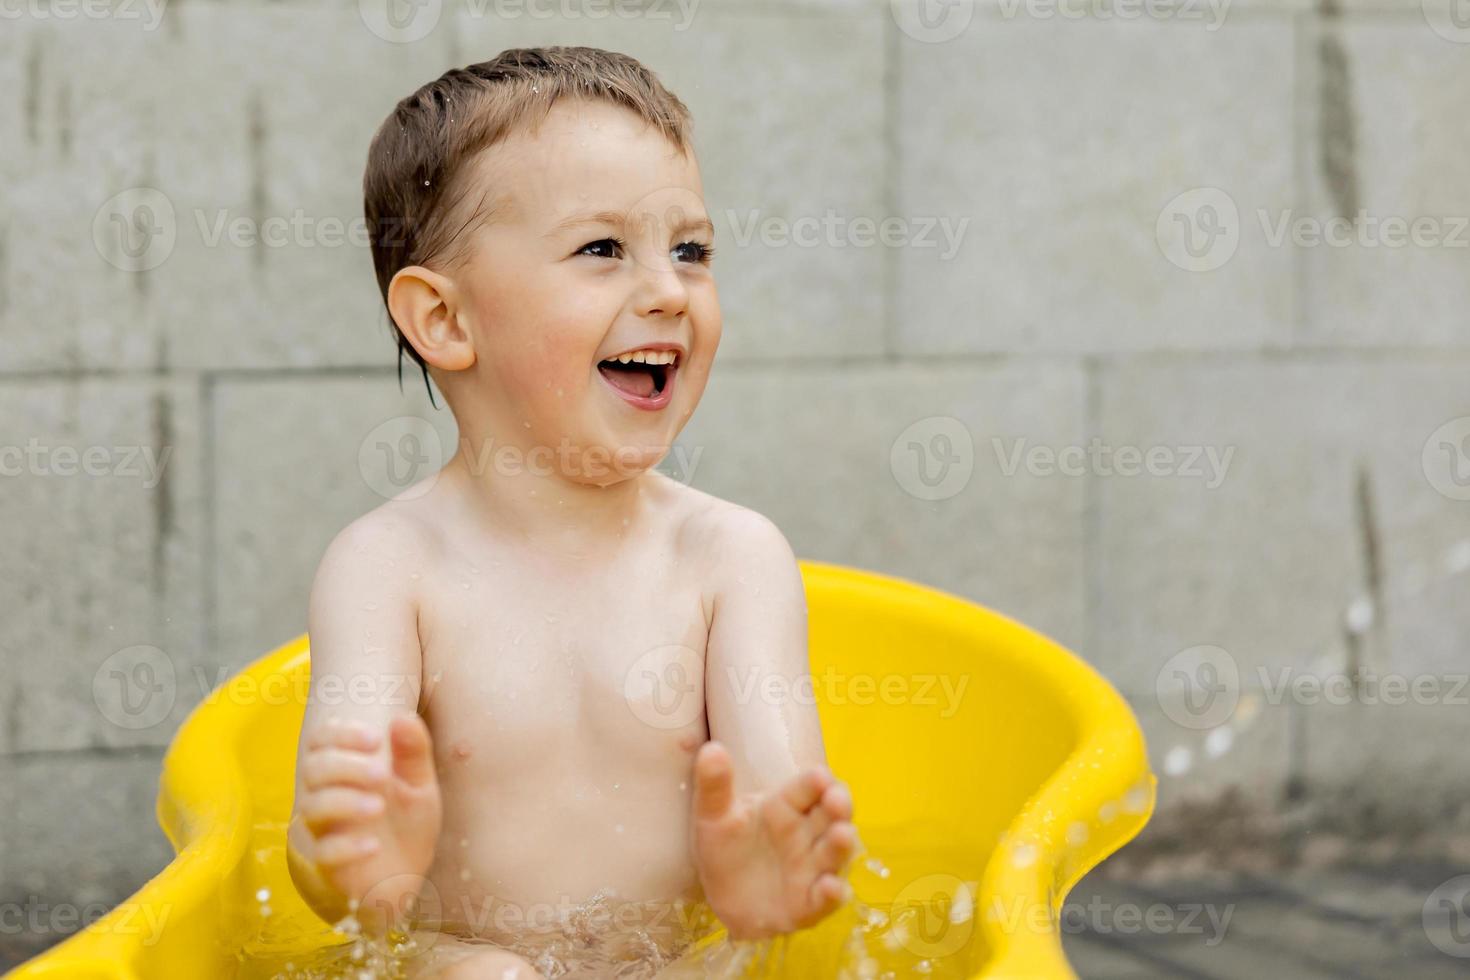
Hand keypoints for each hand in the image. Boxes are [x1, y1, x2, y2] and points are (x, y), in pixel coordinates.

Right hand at [293, 714, 442, 932]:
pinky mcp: (330, 865)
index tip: (375, 738)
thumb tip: (403, 717)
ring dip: (345, 802)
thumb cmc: (408, 822)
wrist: (407, 876)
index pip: (322, 741)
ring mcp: (327, 831)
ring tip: (380, 806)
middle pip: (313, 769)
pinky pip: (325, 853)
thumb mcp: (420, 784)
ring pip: (313, 808)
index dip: (341, 734)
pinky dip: (347, 846)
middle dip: (345, 766)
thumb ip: (413, 751)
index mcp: (347, 770)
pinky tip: (374, 845)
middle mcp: (329, 796)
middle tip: (382, 773)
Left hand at [691, 741, 857, 939]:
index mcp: (785, 805)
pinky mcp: (811, 903)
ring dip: (842, 844)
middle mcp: (806, 833)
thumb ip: (714, 785)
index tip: (819, 776)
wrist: (723, 902)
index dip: (817, 781)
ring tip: (842, 834)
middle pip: (832, 813)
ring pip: (836, 852)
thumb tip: (711, 749)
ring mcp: (812, 868)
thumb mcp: (713, 817)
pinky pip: (827, 898)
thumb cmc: (725, 850)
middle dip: (839, 805)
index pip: (808, 786)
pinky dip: (833, 893)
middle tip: (838, 799)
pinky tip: (830, 886)